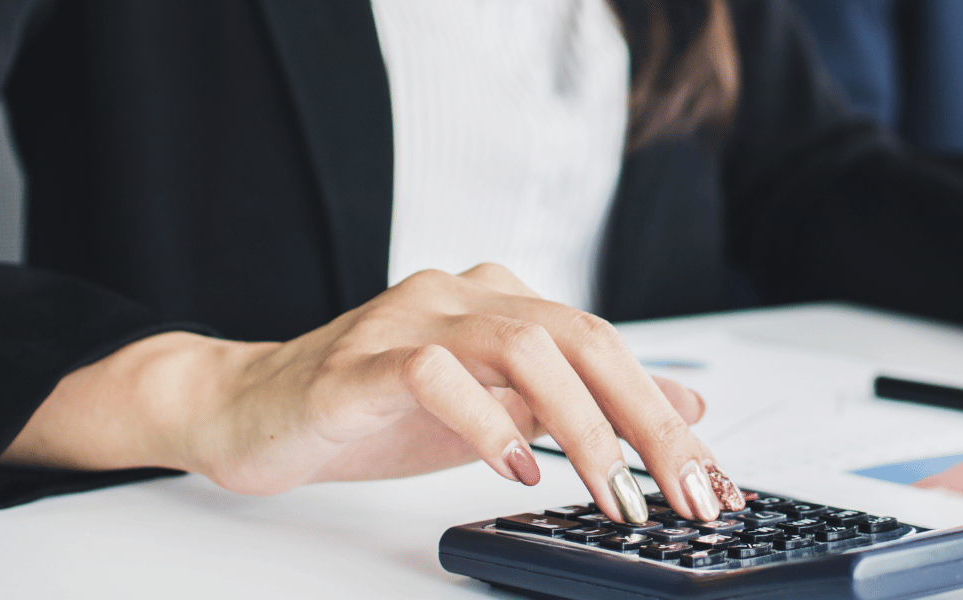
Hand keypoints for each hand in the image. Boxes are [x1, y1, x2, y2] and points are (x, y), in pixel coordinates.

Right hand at [3, 264, 742, 523]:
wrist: (251, 410)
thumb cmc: (375, 410)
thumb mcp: (500, 410)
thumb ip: (583, 402)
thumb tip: (684, 408)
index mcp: (503, 301)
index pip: (607, 348)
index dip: (666, 414)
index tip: (711, 480)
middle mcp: (463, 295)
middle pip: (582, 340)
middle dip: (646, 422)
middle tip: (685, 491)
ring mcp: (410, 321)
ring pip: (523, 347)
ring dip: (582, 425)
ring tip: (611, 489)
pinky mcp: (360, 363)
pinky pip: (436, 374)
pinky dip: (485, 420)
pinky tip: (513, 465)